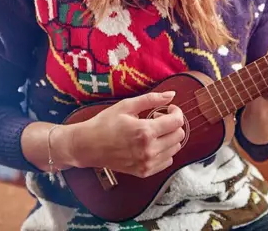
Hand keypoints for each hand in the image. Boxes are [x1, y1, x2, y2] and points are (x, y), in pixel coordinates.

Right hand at [68, 91, 184, 177]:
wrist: (88, 146)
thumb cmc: (105, 123)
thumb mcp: (126, 106)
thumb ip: (151, 99)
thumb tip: (171, 95)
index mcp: (145, 131)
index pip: (177, 122)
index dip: (176, 112)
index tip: (168, 109)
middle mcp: (149, 150)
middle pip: (179, 136)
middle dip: (172, 124)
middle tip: (157, 118)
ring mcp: (147, 163)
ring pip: (175, 149)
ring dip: (169, 137)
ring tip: (153, 131)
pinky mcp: (144, 172)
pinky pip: (167, 161)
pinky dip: (164, 151)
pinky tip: (151, 143)